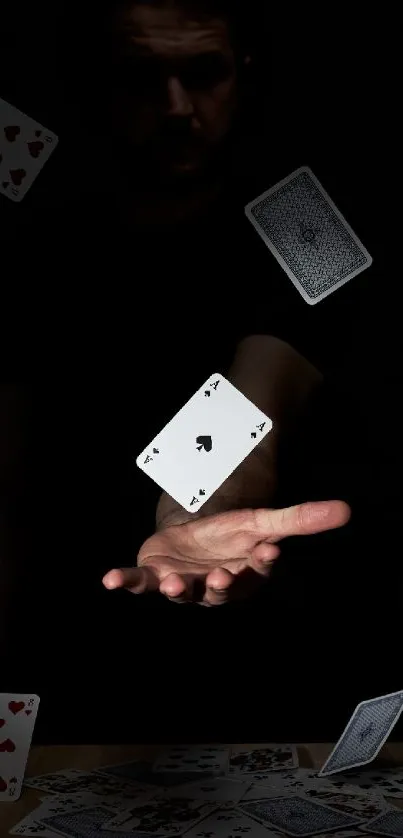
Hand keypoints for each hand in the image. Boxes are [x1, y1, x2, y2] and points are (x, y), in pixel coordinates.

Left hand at [102, 500, 349, 605]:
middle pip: (220, 590)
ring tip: (175, 584)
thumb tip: (347, 510)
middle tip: (222, 577)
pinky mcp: (154, 576)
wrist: (195, 539)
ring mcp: (183, 583)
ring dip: (177, 590)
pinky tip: (110, 580)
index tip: (268, 551)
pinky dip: (126, 582)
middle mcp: (214, 585)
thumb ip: (301, 519)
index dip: (262, 561)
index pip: (257, 568)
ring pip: (181, 592)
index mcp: (244, 573)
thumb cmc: (232, 535)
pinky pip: (139, 583)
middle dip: (221, 585)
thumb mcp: (265, 521)